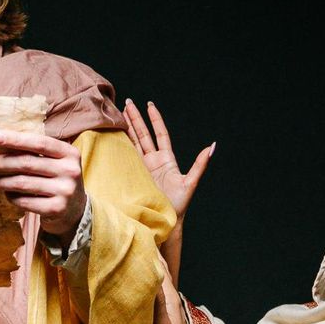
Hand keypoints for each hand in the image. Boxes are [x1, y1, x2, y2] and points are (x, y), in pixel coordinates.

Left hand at [0, 129, 84, 239]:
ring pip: (23, 183)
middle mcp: (70, 171)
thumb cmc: (57, 180)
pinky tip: (5, 194)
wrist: (75, 211)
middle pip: (27, 163)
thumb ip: (36, 153)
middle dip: (0, 162)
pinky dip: (11, 197)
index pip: (40, 143)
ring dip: (0, 181)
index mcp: (70, 153)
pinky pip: (25, 201)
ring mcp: (65, 191)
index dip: (17, 139)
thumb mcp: (55, 162)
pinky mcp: (56, 209)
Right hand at [121, 99, 213, 219]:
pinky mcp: (133, 175)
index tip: (149, 105)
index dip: (155, 119)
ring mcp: (142, 168)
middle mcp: (153, 161)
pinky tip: (112, 135)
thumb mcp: (191, 182)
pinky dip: (119, 145)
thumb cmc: (179, 205)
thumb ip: (200, 164)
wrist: (165, 221)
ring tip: (118, 114)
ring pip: (133, 143)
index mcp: (166, 159)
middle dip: (135, 118)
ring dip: (126, 129)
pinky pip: (125, 157)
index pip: (159, 134)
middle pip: (143, 134)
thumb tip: (212, 147)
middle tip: (128, 102)